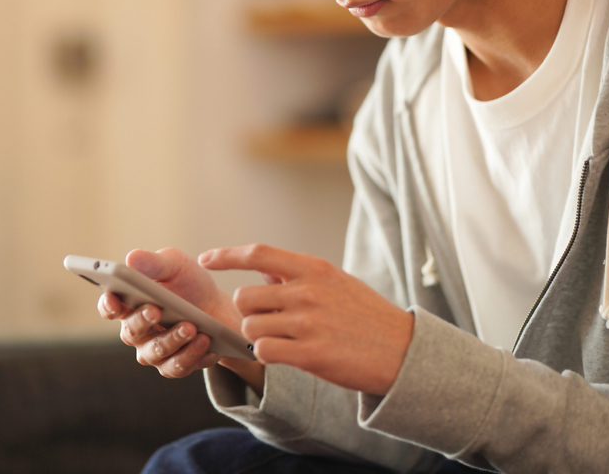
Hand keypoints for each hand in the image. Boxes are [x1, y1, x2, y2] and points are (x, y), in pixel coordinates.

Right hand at [97, 247, 240, 379]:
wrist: (219, 306)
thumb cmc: (189, 283)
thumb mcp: (175, 265)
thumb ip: (154, 262)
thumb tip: (131, 258)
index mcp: (130, 303)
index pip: (109, 307)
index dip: (108, 305)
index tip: (115, 300)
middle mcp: (137, 330)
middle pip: (131, 332)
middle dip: (142, 321)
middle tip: (156, 310)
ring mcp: (154, 351)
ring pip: (155, 352)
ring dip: (172, 339)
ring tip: (190, 326)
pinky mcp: (174, 366)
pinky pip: (177, 366)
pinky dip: (191, 353)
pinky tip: (204, 340)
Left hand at [199, 244, 413, 395]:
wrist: (403, 351)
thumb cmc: (366, 316)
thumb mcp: (336, 282)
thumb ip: (297, 276)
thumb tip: (262, 273)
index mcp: (314, 268)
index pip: (258, 254)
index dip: (226, 256)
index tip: (205, 259)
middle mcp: (308, 291)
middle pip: (245, 297)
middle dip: (249, 311)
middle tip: (267, 322)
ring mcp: (309, 323)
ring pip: (251, 327)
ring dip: (258, 336)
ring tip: (282, 340)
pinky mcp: (311, 354)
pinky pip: (264, 351)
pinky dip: (267, 354)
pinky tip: (285, 355)